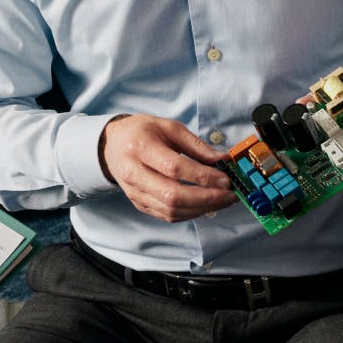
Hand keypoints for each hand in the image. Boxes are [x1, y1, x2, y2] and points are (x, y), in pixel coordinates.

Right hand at [100, 114, 237, 221]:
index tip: (225, 180)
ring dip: (202, 209)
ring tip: (222, 201)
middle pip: (173, 195)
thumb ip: (196, 145)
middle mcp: (134, 173)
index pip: (174, 168)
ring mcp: (135, 192)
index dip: (202, 176)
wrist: (113, 145)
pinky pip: (167, 216)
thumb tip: (222, 161)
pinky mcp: (139, 204)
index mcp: (141, 148)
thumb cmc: (142, 132)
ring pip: (171, 211)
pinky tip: (205, 205)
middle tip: (229, 195)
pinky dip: (190, 213)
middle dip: (207, 199)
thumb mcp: (169, 127)